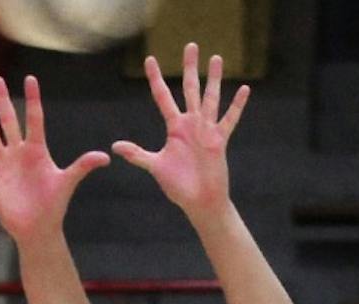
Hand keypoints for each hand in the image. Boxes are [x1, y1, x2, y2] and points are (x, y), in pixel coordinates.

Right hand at [0, 74, 107, 246]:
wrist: (37, 228)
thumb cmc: (53, 206)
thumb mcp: (67, 183)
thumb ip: (82, 166)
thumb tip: (104, 157)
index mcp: (37, 150)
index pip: (34, 119)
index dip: (32, 99)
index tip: (30, 78)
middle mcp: (19, 152)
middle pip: (8, 120)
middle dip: (2, 100)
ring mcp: (4, 164)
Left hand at [111, 43, 249, 217]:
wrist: (199, 201)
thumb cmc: (178, 185)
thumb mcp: (155, 166)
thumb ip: (138, 154)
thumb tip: (115, 147)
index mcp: (174, 128)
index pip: (162, 97)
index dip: (156, 79)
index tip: (150, 60)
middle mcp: (191, 124)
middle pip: (189, 89)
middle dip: (190, 68)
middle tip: (191, 46)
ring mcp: (206, 130)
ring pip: (210, 98)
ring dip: (213, 79)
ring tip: (216, 58)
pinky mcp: (219, 140)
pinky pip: (229, 120)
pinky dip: (236, 106)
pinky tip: (243, 89)